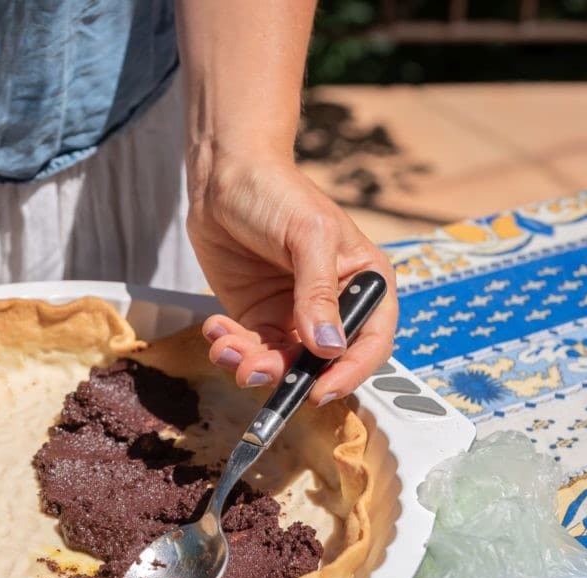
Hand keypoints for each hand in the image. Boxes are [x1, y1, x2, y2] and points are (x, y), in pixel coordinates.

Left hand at [188, 157, 397, 404]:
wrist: (222, 176)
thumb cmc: (276, 192)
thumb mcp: (307, 235)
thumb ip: (318, 292)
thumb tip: (328, 347)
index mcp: (362, 282)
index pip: (371, 340)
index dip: (350, 372)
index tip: (320, 391)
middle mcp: (332, 305)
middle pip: (321, 362)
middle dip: (287, 373)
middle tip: (253, 369)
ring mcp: (292, 314)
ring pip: (280, 361)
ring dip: (252, 364)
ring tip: (225, 346)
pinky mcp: (256, 316)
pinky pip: (250, 349)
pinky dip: (231, 349)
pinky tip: (215, 329)